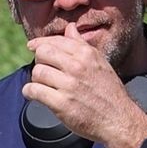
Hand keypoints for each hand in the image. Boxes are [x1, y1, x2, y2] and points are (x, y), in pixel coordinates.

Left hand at [23, 21, 146, 147]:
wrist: (117, 118)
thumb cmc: (109, 92)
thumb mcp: (99, 62)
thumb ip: (81, 45)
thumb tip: (70, 28)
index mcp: (86, 54)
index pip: (55, 41)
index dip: (40, 43)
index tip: (32, 46)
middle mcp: (77, 66)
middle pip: (43, 53)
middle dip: (39, 60)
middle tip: (43, 71)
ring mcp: (68, 85)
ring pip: (38, 72)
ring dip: (35, 79)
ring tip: (41, 85)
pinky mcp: (61, 104)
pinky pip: (35, 91)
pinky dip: (29, 92)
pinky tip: (32, 94)